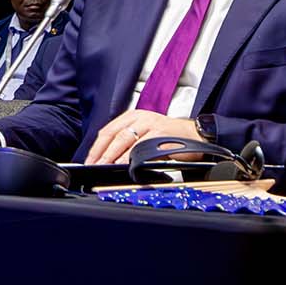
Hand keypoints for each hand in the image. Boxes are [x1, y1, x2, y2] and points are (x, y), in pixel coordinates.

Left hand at [87, 110, 201, 165]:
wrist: (196, 135)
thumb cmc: (168, 137)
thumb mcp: (145, 133)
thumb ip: (128, 142)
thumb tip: (107, 159)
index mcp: (132, 116)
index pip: (108, 131)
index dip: (96, 147)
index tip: (89, 160)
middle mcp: (140, 118)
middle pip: (114, 136)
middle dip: (102, 153)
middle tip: (95, 166)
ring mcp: (151, 125)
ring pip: (126, 140)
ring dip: (114, 156)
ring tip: (106, 167)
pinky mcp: (162, 134)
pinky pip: (143, 147)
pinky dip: (133, 158)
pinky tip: (127, 166)